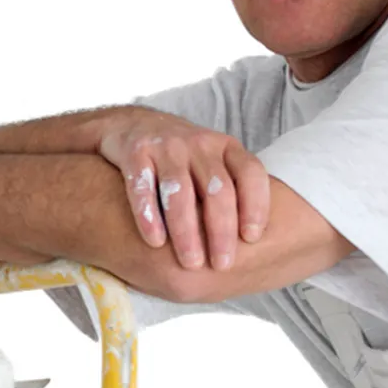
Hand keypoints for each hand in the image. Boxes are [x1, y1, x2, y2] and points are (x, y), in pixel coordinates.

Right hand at [98, 107, 269, 270]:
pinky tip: (155, 242)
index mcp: (225, 147)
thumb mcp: (212, 160)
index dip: (255, 205)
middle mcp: (199, 144)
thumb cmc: (181, 156)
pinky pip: (142, 188)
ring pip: (179, 192)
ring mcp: (166, 147)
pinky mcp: (135, 153)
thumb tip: (255, 244)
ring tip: (190, 262)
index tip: (252, 239)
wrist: (131, 124)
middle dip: (221, 230)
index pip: (250, 173)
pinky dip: (148, 216)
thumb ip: (231, 188)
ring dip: (186, 231)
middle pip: (217, 189)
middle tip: (221, 264)